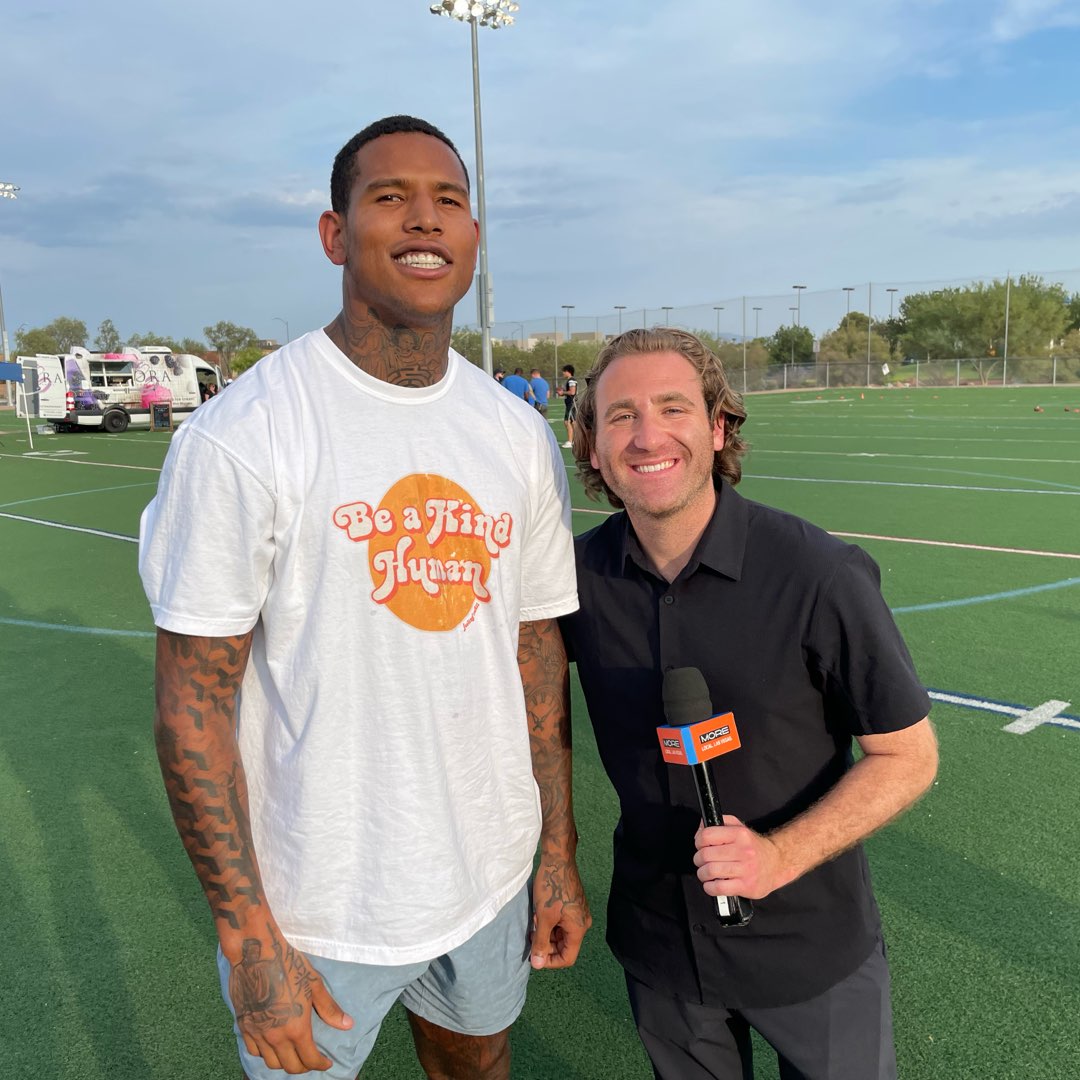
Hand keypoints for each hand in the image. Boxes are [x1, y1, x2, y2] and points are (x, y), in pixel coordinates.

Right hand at [228, 932, 352, 1073]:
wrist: (256, 953)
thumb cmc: (288, 965)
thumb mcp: (314, 985)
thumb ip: (329, 1009)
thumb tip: (347, 1025)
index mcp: (296, 1028)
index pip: (309, 1059)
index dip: (320, 1064)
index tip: (327, 1063)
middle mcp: (276, 1036)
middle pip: (290, 1066)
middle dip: (304, 1067)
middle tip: (311, 1060)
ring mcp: (257, 1033)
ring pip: (271, 1063)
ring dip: (284, 1063)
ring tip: (293, 1055)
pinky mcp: (244, 1026)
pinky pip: (254, 1051)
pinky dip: (265, 1054)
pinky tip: (272, 1046)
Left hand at [530, 856, 591, 968]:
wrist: (558, 860)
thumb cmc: (551, 887)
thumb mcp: (543, 917)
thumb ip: (541, 942)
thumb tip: (537, 964)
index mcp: (578, 929)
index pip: (567, 957)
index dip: (550, 961)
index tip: (535, 956)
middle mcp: (582, 923)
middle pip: (564, 946)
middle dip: (546, 944)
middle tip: (532, 935)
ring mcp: (578, 914)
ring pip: (561, 934)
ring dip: (546, 932)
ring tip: (534, 921)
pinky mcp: (573, 905)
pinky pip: (562, 923)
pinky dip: (550, 923)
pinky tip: (539, 913)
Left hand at [693, 815, 789, 900]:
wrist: (776, 864)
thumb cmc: (753, 847)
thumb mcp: (739, 827)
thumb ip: (720, 822)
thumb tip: (701, 827)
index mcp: (739, 834)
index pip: (707, 835)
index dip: (698, 841)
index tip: (700, 846)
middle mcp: (743, 851)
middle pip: (706, 855)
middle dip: (698, 859)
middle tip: (702, 861)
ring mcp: (745, 870)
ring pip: (710, 871)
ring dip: (702, 874)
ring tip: (706, 873)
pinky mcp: (746, 886)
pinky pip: (719, 888)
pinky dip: (709, 887)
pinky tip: (712, 884)